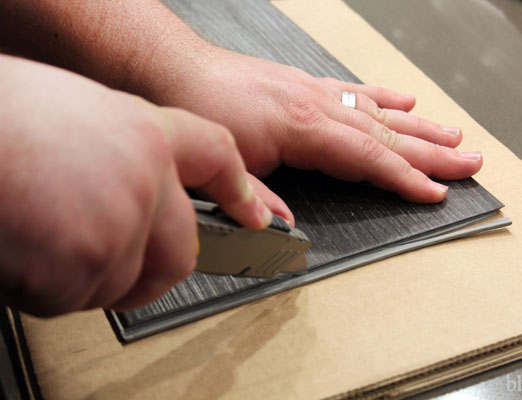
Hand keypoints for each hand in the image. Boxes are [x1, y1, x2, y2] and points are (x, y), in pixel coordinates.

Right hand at [0, 55, 271, 315]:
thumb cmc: (2, 120)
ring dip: (81, 272)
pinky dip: (45, 286)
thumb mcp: (76, 113)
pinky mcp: (84, 265)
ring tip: (37, 230)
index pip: (216, 157)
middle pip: (182, 250)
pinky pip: (75, 297)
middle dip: (150, 267)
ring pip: (122, 279)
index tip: (258, 215)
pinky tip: (20, 246)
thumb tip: (139, 186)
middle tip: (109, 258)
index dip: (242, 190)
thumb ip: (120, 152)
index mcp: (144, 131)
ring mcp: (120, 223)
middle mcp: (144, 177)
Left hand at [163, 49, 482, 202]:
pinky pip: (355, 91)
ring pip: (379, 112)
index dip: (405, 177)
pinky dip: (384, 98)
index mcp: (303, 129)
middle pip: (387, 134)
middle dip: (432, 152)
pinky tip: (405, 101)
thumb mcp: (227, 165)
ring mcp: (315, 92)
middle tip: (470, 161)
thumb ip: (261, 200)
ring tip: (453, 135)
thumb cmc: (199, 110)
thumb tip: (286, 229)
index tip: (435, 192)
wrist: (177, 70)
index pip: (368, 158)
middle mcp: (318, 107)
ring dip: (420, 126)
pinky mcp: (306, 85)